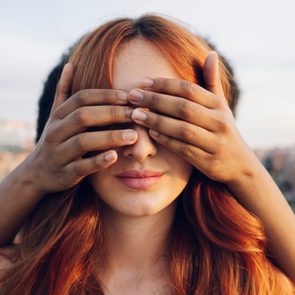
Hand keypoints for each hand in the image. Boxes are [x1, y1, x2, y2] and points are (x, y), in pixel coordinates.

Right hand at [24, 63, 137, 194]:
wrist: (36, 174)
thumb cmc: (56, 141)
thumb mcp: (56, 116)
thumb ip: (63, 92)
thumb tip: (70, 65)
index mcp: (58, 116)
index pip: (82, 98)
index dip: (106, 96)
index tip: (128, 96)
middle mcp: (56, 131)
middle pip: (83, 116)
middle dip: (112, 114)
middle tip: (136, 114)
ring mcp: (58, 153)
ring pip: (83, 142)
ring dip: (109, 137)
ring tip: (133, 136)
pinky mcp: (64, 173)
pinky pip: (81, 167)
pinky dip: (98, 161)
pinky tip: (115, 156)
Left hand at [127, 52, 258, 184]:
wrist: (238, 163)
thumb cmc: (222, 129)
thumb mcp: (221, 106)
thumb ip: (212, 82)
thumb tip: (211, 53)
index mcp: (219, 105)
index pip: (188, 90)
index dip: (164, 85)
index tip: (142, 82)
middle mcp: (219, 122)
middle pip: (183, 107)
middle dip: (155, 101)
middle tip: (132, 96)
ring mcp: (214, 142)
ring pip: (182, 129)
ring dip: (157, 121)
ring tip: (136, 115)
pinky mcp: (208, 161)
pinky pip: (184, 149)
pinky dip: (166, 140)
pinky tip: (151, 134)